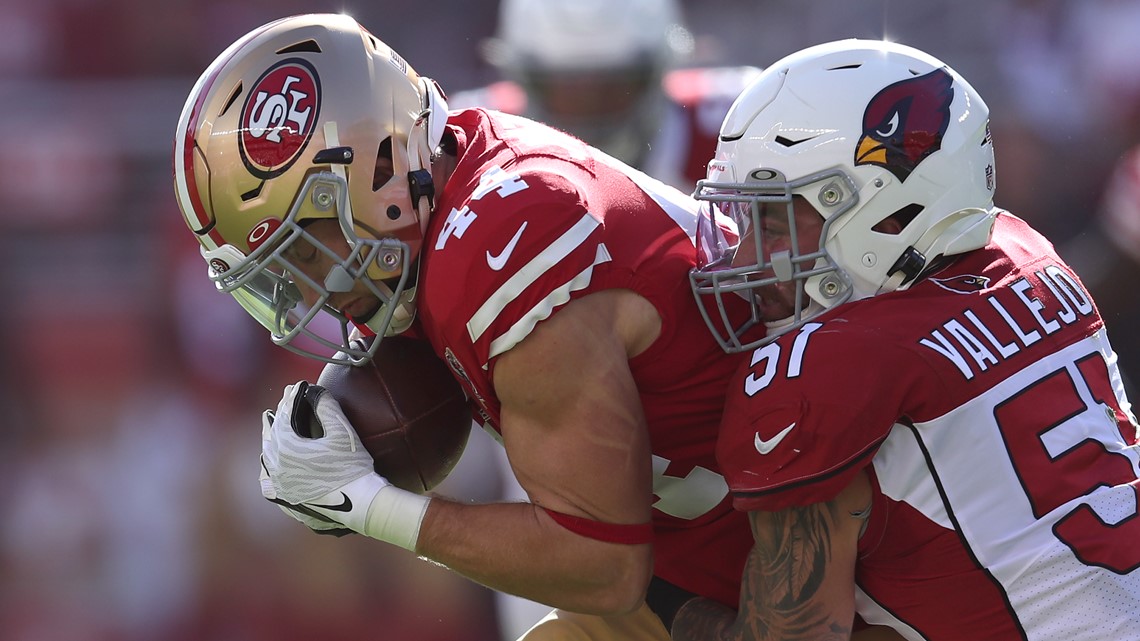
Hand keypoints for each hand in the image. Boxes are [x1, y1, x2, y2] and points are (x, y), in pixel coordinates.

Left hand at [259, 381, 429, 549]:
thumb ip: (327, 408)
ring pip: (267, 457)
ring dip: (271, 440)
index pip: (284, 416)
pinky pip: (269, 481)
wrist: (359, 505)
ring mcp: (278, 486)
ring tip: (272, 427)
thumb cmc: (353, 467)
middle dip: (278, 416)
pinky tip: (271, 465)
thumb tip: (318, 391)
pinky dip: (269, 468)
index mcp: (286, 448)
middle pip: (272, 435)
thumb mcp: (343, 432)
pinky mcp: (284, 501)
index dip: (290, 398)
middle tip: (284, 402)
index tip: (295, 386)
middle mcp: (275, 468)